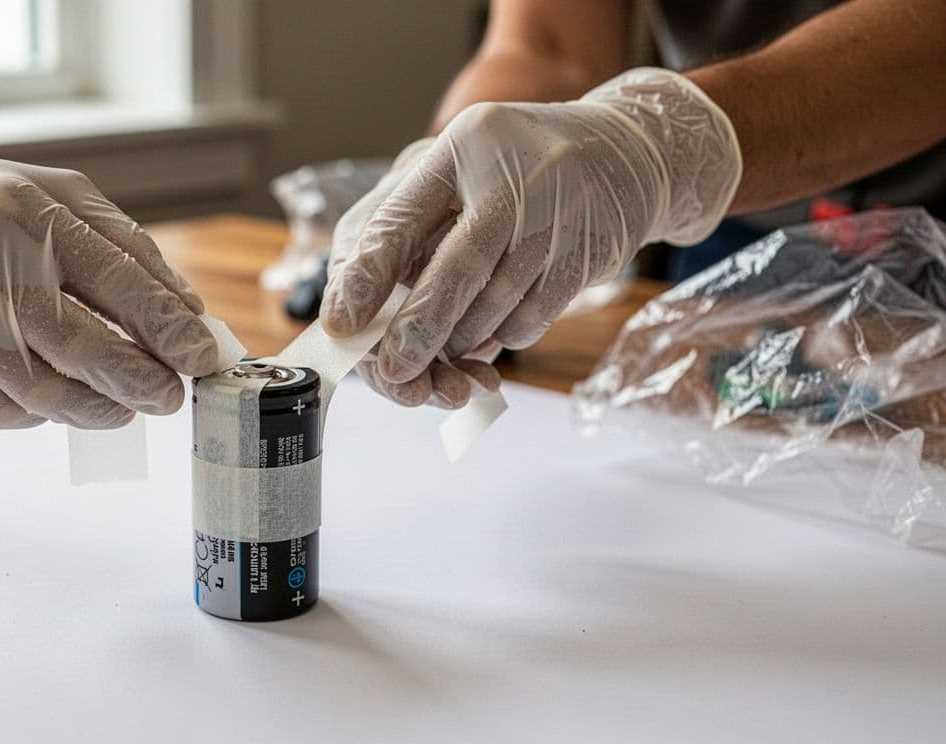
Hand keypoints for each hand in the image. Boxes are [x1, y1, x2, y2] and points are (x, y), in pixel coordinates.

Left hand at [323, 68, 740, 406]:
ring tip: (447, 348)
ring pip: (496, 304)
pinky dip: (506, 334)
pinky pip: (534, 316)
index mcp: (465, 144)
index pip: (403, 217)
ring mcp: (562, 214)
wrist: (632, 152)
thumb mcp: (464, 168)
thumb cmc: (521, 168)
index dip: (367, 276)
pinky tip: (497, 328)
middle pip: (458, 270)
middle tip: (392, 369)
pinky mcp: (592, 252)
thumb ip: (412, 221)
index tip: (341, 323)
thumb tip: (360, 302)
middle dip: (419, 329)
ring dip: (463, 339)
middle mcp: (516, 175)